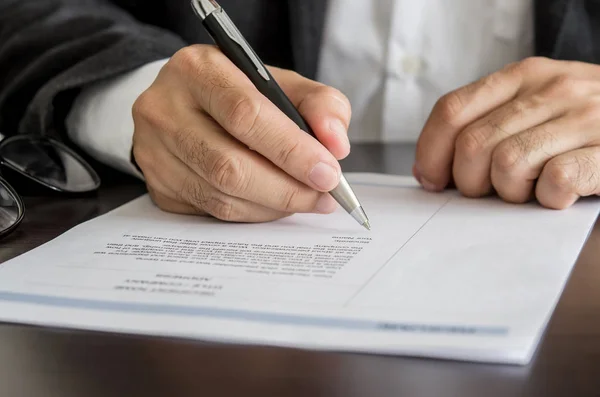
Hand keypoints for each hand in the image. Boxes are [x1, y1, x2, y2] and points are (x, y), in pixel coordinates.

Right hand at [132, 45, 350, 221]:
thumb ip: (319, 105)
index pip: (246, 114)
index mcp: (198, 70)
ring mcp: (154, 151)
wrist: (182, 104)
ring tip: (306, 199)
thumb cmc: (237, 93)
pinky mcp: (157, 184)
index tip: (329, 173)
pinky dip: (252, 214)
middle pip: (229, 165)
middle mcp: (165, 109)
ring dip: (273, 206)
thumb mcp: (280, 83)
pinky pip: (212, 211)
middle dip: (287, 188)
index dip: (292, 150)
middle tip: (323, 196)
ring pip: (221, 195)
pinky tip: (272, 204)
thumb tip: (336, 146)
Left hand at [414, 57, 599, 208]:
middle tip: (489, 190)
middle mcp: (551, 89)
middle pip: (473, 145)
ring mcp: (584, 118)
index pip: (452, 111)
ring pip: (507, 165)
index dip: (430, 152)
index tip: (432, 179)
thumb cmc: (580, 125)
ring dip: (509, 192)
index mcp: (522, 76)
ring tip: (528, 188)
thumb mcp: (532, 108)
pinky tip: (557, 193)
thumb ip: (484, 126)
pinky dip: (547, 198)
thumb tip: (428, 170)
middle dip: (469, 182)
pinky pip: (555, 180)